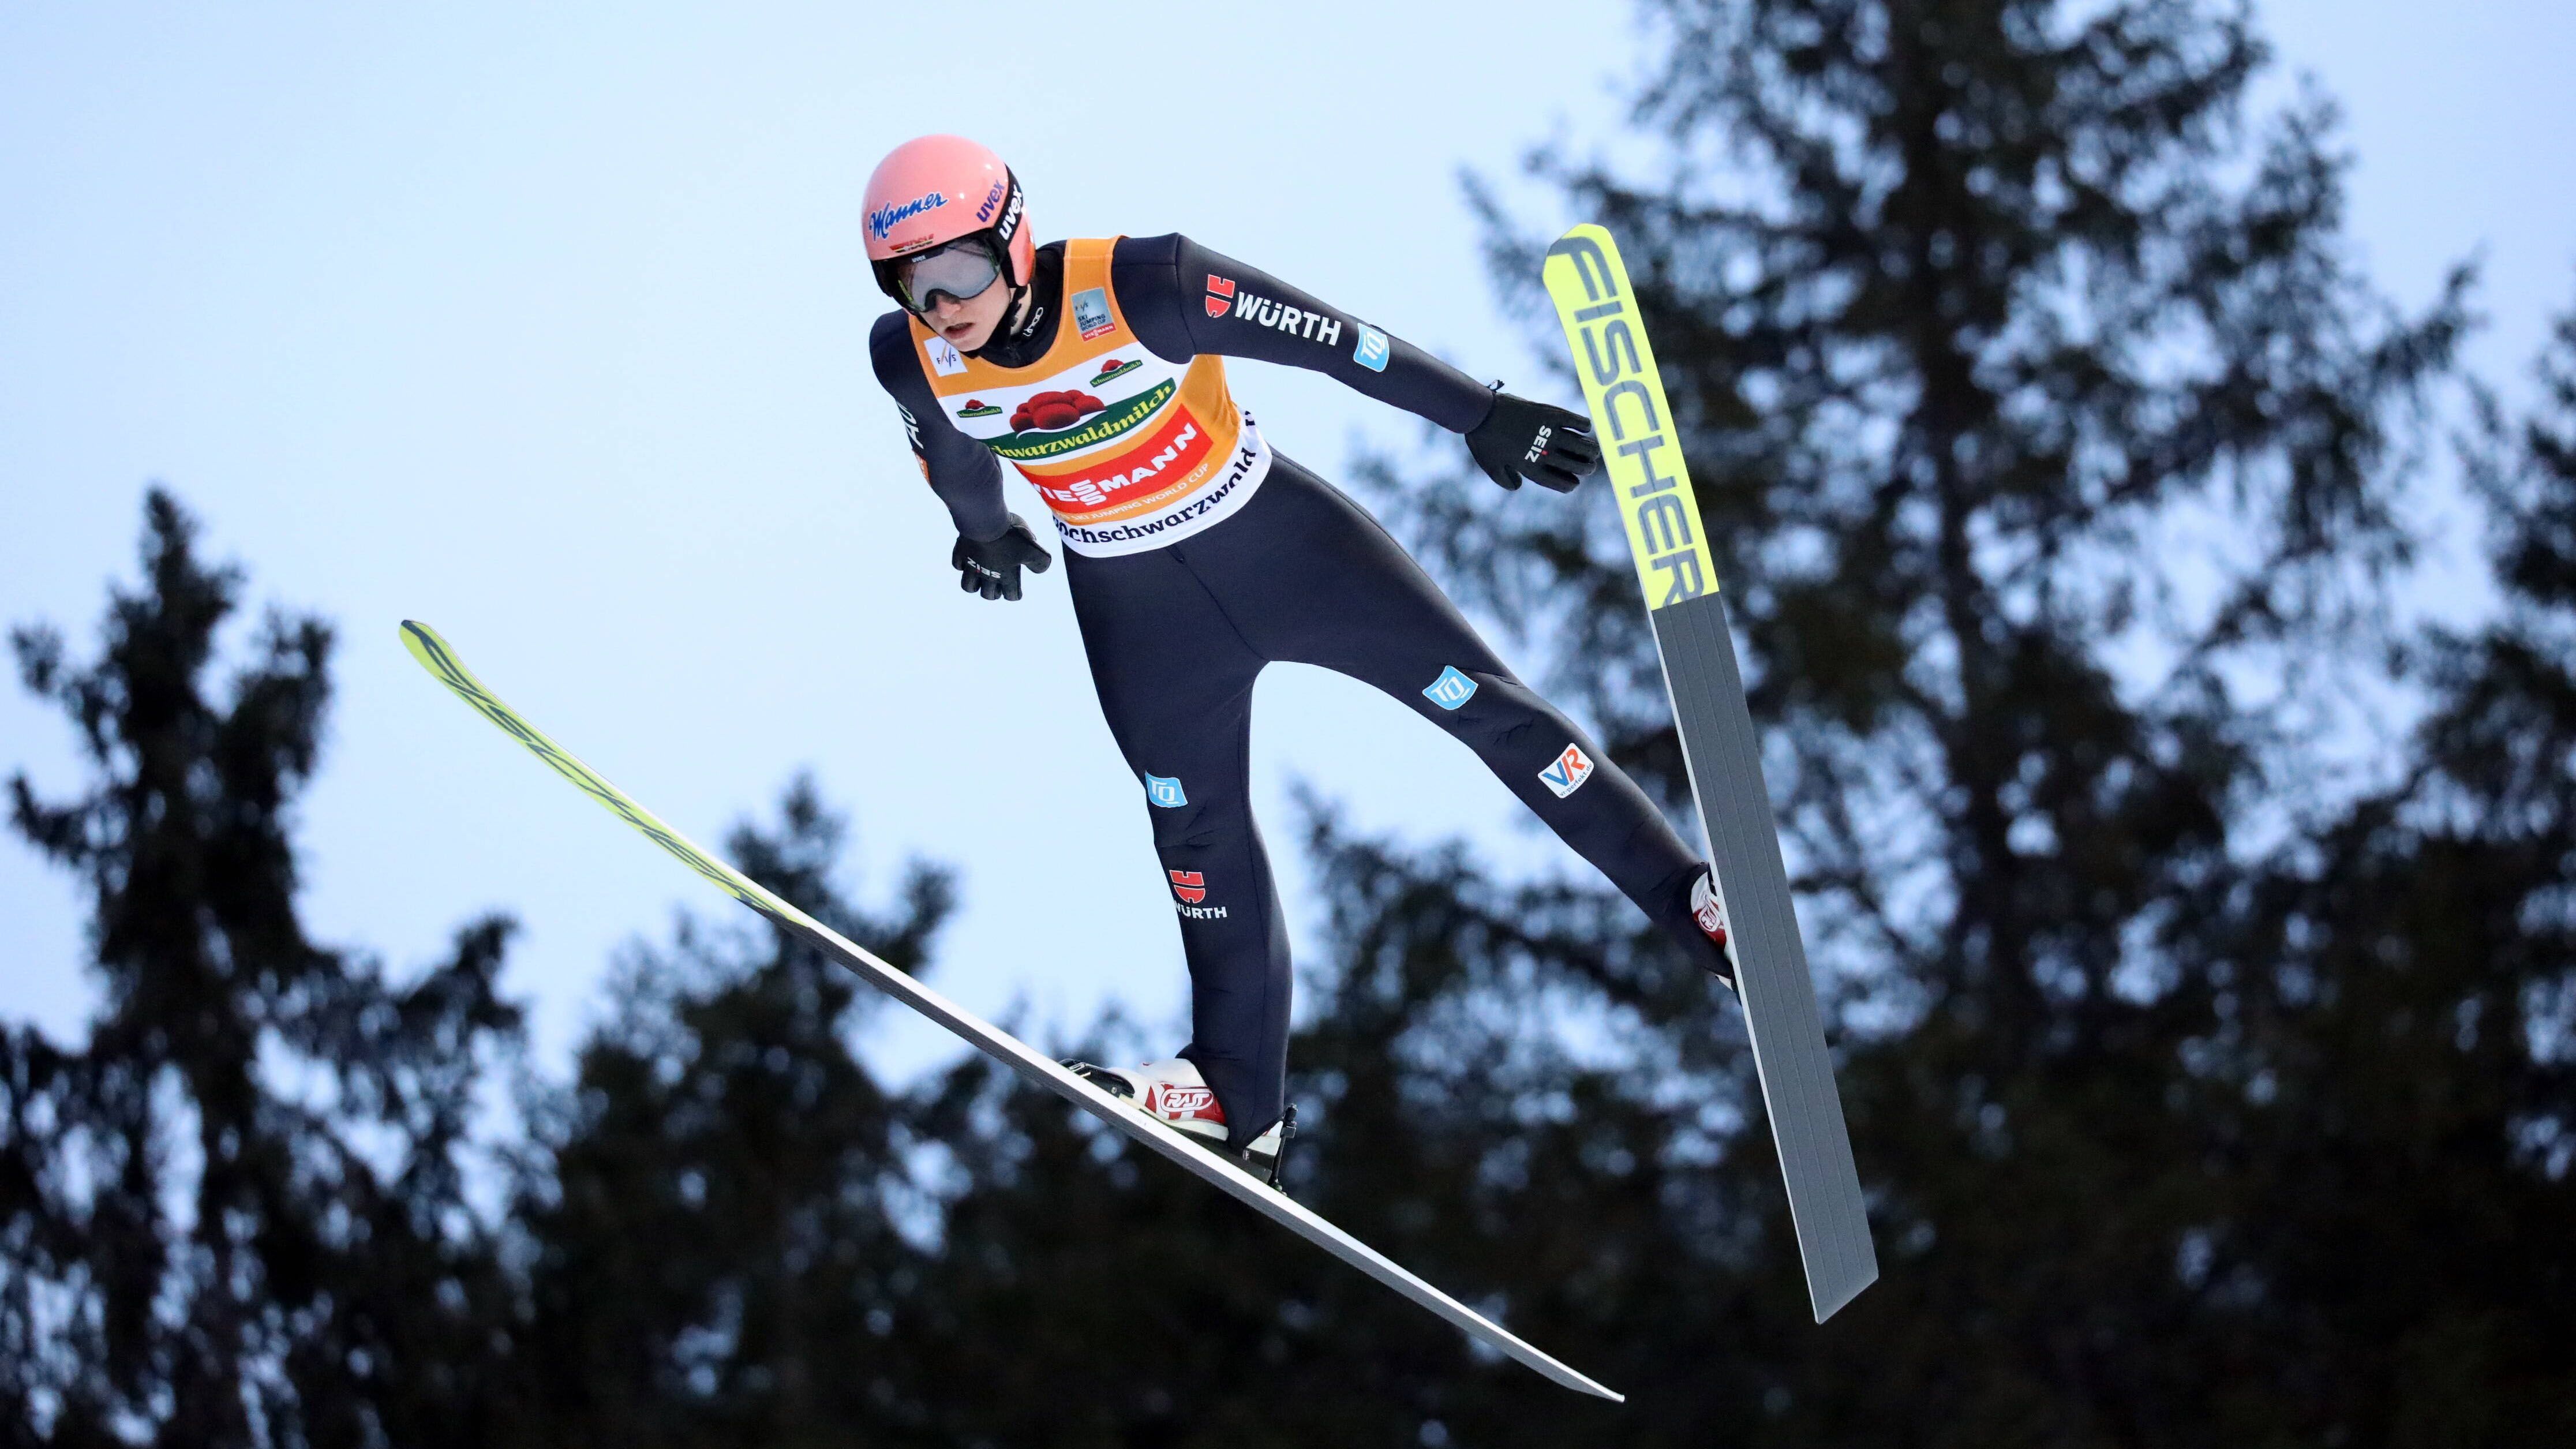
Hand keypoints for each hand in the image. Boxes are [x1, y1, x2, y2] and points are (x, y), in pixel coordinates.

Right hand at [952, 514, 1052, 600]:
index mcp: (1006, 575)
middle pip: (988, 595)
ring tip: (980, 579)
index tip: (1016, 592)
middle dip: (993, 593)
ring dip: (975, 585)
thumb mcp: (1032, 547)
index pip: (1011, 596)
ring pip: (968, 586)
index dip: (1015, 595)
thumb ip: (1040, 561)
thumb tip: (1040, 570)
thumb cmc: (1011, 535)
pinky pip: (958, 566)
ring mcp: (971, 565)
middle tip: (997, 586)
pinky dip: (962, 566)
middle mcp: (987, 575)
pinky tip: (967, 561)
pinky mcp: (960, 553)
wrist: (985, 519)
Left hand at [1465, 387, 1601, 492]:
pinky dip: (1582, 425)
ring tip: (1595, 451)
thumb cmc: (1483, 440)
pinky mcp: (1548, 413)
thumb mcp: (1490, 466)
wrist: (1480, 412)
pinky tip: (1586, 427)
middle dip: (1586, 468)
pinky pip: (1573, 420)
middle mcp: (1543, 451)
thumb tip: (1518, 486)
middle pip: (1574, 464)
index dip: (1570, 484)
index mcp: (1530, 467)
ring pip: (1579, 444)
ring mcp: (1547, 431)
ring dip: (1590, 449)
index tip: (1575, 483)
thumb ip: (1505, 480)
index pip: (1558, 481)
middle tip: (1591, 467)